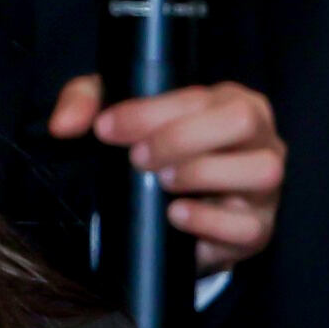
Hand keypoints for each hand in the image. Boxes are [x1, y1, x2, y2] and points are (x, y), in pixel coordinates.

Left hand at [43, 74, 283, 267]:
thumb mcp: (114, 116)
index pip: (202, 96)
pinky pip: (250, 226)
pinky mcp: (257, 231)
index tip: (107, 129)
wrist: (165, 217)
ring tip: (161, 183)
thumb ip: (85, 103)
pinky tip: (176, 216)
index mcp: (229, 104)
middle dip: (182, 137)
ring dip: (203, 174)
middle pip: (241, 122)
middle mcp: (259, 140)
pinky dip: (211, 221)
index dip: (149, 112)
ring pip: (261, 170)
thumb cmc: (150, 152)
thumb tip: (63, 125)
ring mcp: (264, 188)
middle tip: (138, 158)